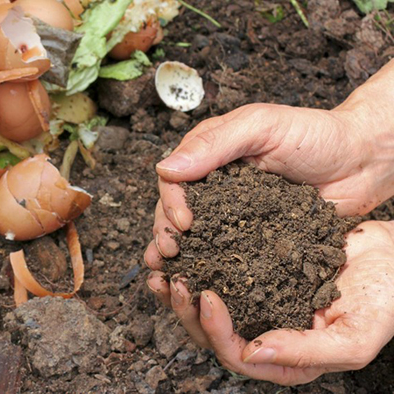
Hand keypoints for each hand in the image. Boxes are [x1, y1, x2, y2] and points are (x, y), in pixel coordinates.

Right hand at [145, 102, 393, 270]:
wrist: (364, 162)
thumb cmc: (316, 134)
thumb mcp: (262, 126)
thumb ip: (214, 144)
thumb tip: (165, 168)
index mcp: (210, 155)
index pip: (174, 179)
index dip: (171, 202)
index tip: (183, 222)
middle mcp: (215, 185)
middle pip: (176, 211)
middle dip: (166, 232)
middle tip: (170, 253)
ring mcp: (233, 213)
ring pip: (196, 236)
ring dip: (180, 255)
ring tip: (170, 274)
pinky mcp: (253, 238)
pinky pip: (227, 253)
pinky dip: (210, 268)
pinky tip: (200, 283)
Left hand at [147, 221, 393, 384]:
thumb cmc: (384, 299)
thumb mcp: (355, 336)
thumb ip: (307, 352)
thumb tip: (252, 352)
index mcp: (286, 359)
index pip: (237, 356)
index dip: (215, 331)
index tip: (206, 295)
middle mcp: (265, 333)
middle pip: (211, 334)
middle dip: (186, 310)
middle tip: (175, 279)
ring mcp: (257, 303)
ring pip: (207, 306)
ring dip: (181, 290)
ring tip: (163, 267)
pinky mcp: (253, 273)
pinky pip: (217, 272)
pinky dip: (197, 262)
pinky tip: (182, 248)